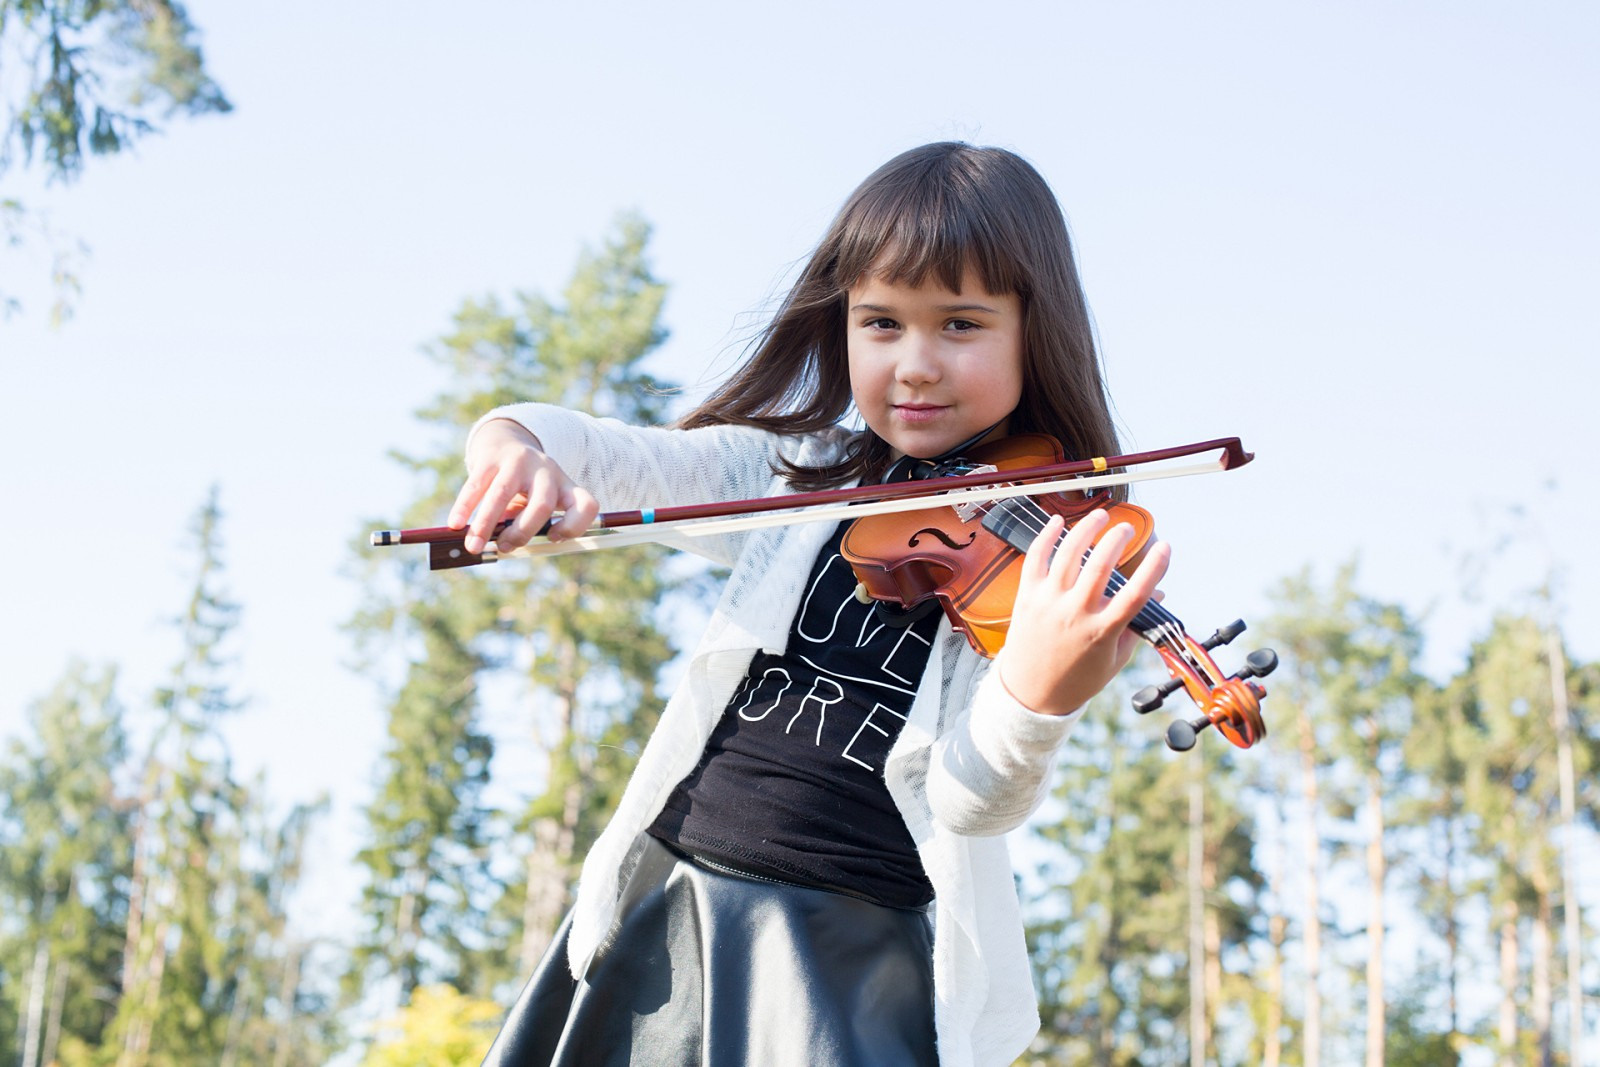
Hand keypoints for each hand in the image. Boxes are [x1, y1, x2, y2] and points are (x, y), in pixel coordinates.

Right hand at [447, 419, 598, 552]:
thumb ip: (523, 525)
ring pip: (503, 494)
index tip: (552, 538)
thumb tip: (500, 548)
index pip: (586, 505)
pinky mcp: (492, 458)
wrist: (506, 441)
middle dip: (522, 532)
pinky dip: (465, 507)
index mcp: (566, 486)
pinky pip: (477, 485)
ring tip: (473, 546)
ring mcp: (519, 462)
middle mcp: (547, 471)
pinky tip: (456, 524)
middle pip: (542, 505)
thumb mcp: (533, 502)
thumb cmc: (523, 486)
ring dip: (486, 524)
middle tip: (504, 547)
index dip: (574, 526)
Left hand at [997, 510, 1170, 715]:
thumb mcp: (1114, 660)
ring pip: (1069, 553)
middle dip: (1118, 538)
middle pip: (1101, 565)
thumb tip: (1157, 595)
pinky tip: (1059, 522)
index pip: (1135, 594)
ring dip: (1088, 528)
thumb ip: (1136, 626)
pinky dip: (1047, 535)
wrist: (1030, 694)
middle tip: (1127, 529)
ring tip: (1101, 516)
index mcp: (1102, 632)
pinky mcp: (1027, 596)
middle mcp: (1075, 613)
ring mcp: (1049, 602)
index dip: (1155, 568)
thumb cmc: (1076, 679)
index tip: (1165, 547)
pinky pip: (1036, 557)